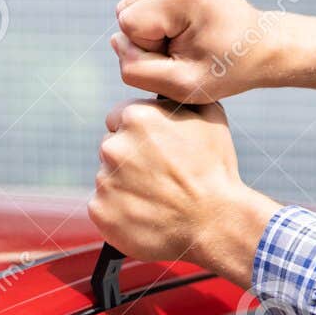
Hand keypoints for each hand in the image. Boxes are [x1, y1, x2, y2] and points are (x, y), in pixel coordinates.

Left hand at [88, 97, 279, 286]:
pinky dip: (120, 212)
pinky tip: (146, 215)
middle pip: (112, 148)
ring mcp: (104, 180)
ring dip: (127, 186)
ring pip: (109, 178)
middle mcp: (113, 146)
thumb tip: (169, 91)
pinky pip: (104, 207)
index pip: (118, 118)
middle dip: (130, 159)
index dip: (139, 134)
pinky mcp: (100, 211)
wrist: (215, 222)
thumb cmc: (215, 171)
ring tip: (158, 199)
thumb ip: (179, 99)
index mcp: (136, 117)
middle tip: (160, 177)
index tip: (155, 150)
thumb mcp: (210, 118)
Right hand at [112, 0, 315, 102]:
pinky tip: (188, 27)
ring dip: (153, 30)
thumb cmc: (227, 70)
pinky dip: (160, 18)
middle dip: (148, 38)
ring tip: (188, 40)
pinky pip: (145, 0)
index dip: (147, 49)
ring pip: (132, 6)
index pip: (128, 25)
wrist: (262, 46)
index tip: (182, 56)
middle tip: (186, 50)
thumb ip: (137, 69)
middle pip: (126, 11)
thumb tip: (116, 40)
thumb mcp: (182, 86)